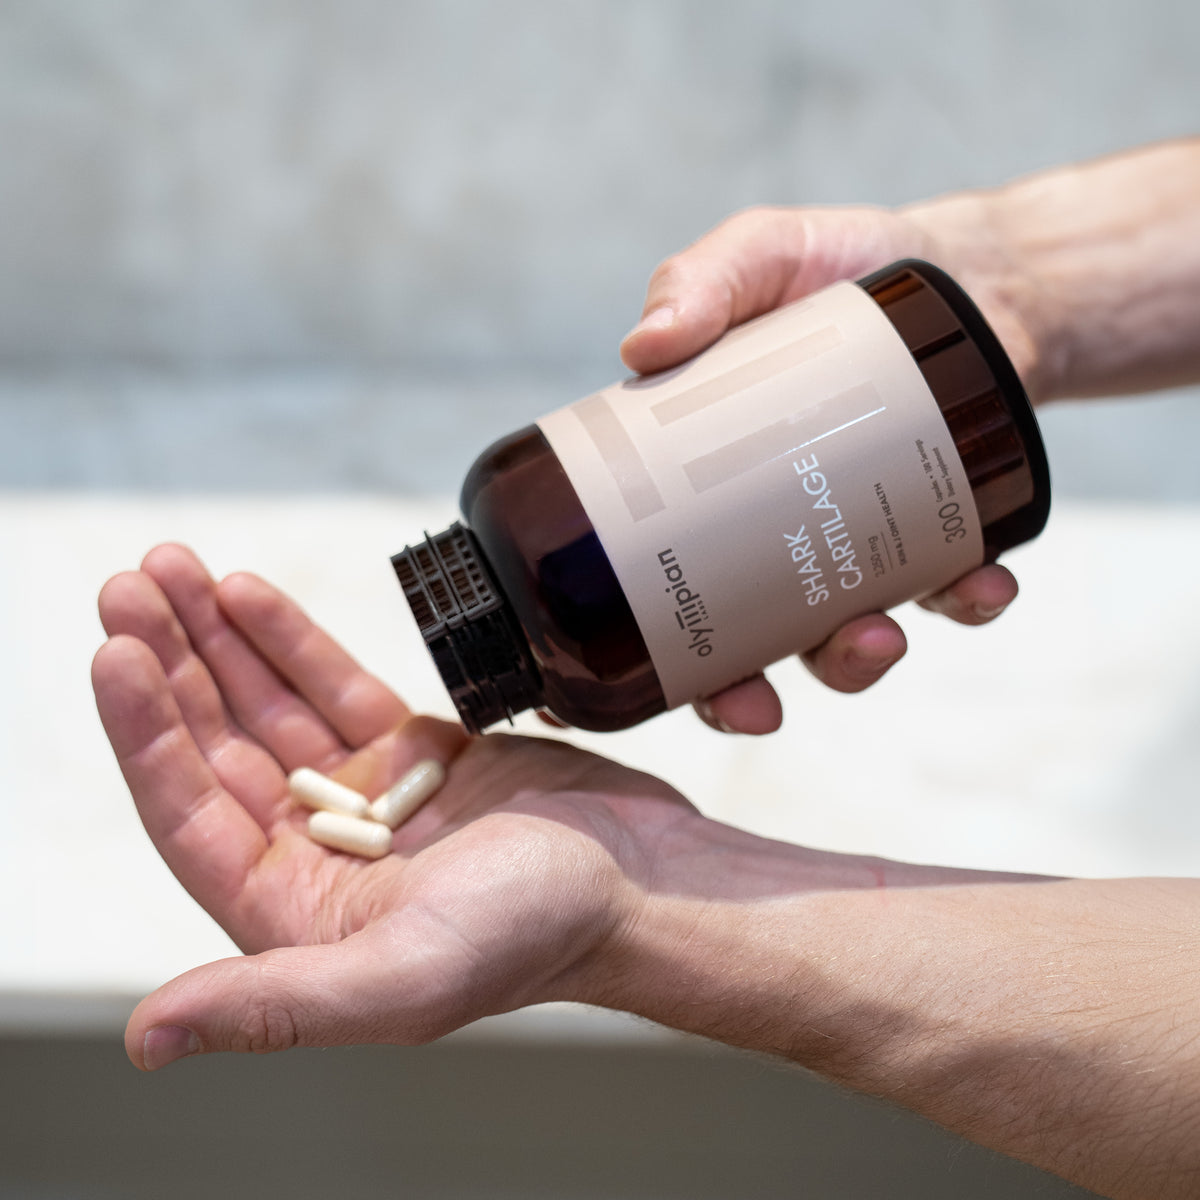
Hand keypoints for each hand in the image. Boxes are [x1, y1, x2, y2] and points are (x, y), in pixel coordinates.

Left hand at [94, 543, 934, 1069]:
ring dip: (217, 639)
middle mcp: (317, 858)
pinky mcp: (413, 755)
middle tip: (129, 587)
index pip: (192, 811)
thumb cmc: (542, 935)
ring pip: (268, 706)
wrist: (645, 878)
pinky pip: (335, 686)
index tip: (118, 653)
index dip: (147, 733)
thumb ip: (278, 1004)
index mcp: (295, 916)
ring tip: (170, 570)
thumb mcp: (404, 977)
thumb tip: (151, 1037)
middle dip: (170, 663)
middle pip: (219, 745)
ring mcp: (364, 800)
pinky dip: (289, 639)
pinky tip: (248, 594)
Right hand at [620, 200, 1038, 734]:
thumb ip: (700, 282)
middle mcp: (772, 535)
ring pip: (843, 639)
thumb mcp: (759, 257)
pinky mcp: (938, 534)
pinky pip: (951, 592)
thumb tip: (642, 346)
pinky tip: (984, 585)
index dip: (645, 650)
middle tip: (756, 703)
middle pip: (741, 643)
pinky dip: (968, 601)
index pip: (657, 583)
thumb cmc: (836, 271)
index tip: (643, 684)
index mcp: (705, 490)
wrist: (962, 267)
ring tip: (875, 636)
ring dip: (854, 661)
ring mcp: (854, 544)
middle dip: (744, 694)